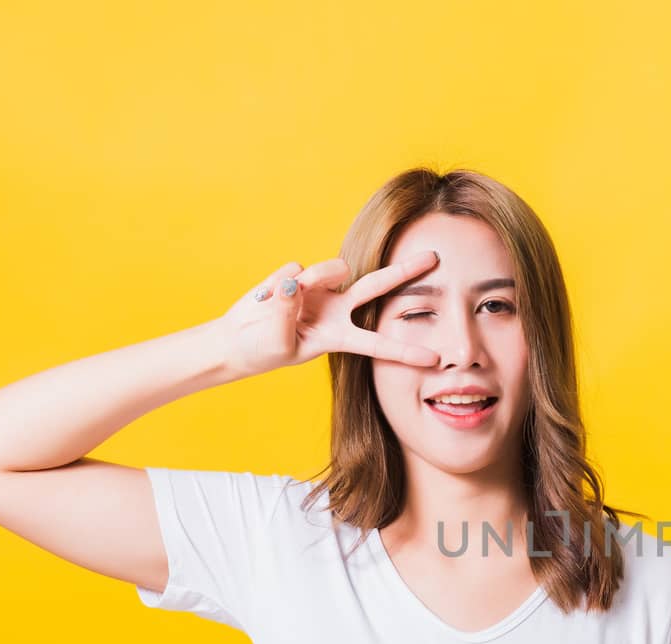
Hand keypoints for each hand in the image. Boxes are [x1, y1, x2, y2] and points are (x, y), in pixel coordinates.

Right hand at [215, 252, 443, 376]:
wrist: (235, 341)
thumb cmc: (261, 351)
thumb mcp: (278, 343)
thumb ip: (287, 312)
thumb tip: (295, 282)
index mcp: (339, 337)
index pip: (378, 344)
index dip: (405, 351)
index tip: (435, 358)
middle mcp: (336, 310)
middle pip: (376, 286)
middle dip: (404, 271)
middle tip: (434, 257)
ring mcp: (318, 291)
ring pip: (329, 269)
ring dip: (311, 278)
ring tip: (280, 298)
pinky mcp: (297, 276)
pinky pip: (293, 270)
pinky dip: (276, 283)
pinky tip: (265, 296)